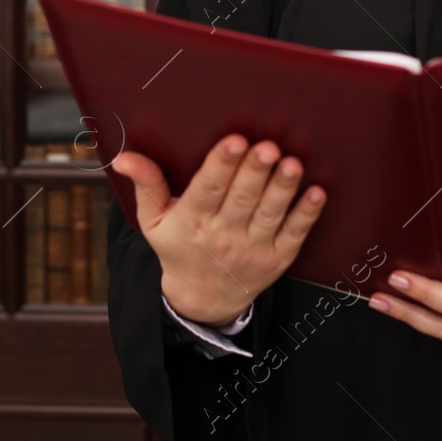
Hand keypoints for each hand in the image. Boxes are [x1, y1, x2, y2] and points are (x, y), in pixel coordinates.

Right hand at [110, 134, 326, 327]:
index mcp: (192, 220)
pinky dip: (306, 214)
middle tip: (268, 146)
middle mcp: (223, 235)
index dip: (221, 165)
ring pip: (270, 214)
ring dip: (283, 189)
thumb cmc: (178, 248)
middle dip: (255, 172)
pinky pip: (294, 234)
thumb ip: (146, 185)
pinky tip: (317, 193)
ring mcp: (253, 248)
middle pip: (242, 199)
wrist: (202, 300)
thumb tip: (124, 157)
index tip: (234, 141)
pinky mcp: (277, 259)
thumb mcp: (153, 221)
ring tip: (292, 164)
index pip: (207, 189)